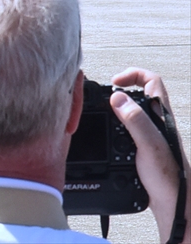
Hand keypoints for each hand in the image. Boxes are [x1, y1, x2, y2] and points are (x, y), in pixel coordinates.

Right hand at [111, 68, 189, 243]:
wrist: (174, 204)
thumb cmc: (168, 178)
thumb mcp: (149, 145)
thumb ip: (135, 120)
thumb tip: (119, 98)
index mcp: (160, 117)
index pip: (152, 81)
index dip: (132, 75)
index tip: (114, 83)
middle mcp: (157, 123)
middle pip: (141, 93)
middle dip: (121, 88)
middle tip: (105, 94)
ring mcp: (151, 135)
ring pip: (134, 110)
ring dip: (118, 106)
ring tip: (103, 110)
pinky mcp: (144, 147)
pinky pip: (128, 127)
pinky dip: (115, 124)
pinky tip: (108, 134)